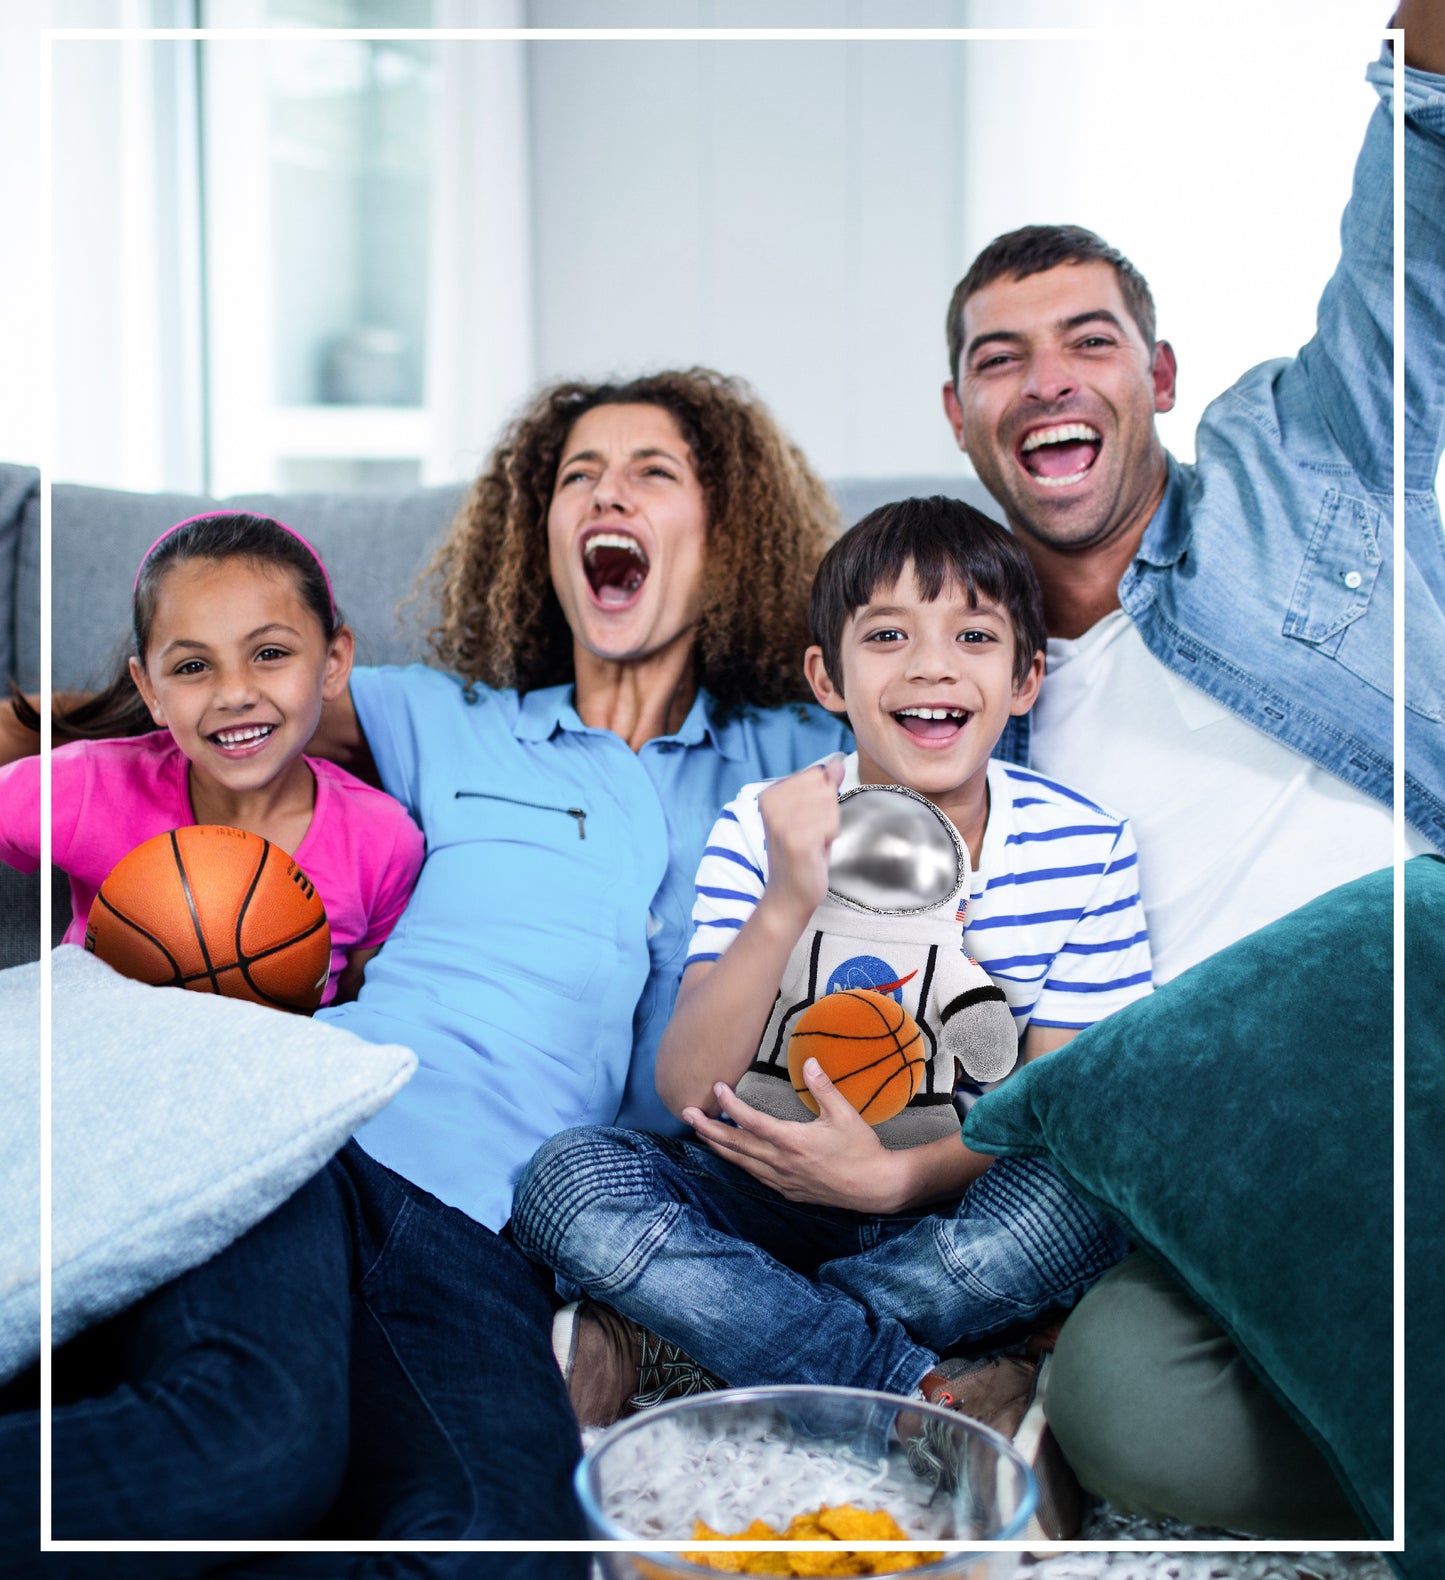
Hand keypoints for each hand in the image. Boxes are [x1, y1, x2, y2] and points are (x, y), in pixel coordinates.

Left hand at [681, 1057, 902, 1212]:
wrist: (875, 1187)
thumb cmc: (862, 1149)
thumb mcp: (845, 1114)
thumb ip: (823, 1087)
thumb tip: (808, 1060)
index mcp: (793, 1141)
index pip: (751, 1121)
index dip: (730, 1105)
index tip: (717, 1088)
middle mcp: (781, 1163)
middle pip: (735, 1145)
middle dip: (708, 1128)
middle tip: (686, 1113)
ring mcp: (782, 1180)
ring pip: (740, 1162)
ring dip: (718, 1146)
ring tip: (700, 1132)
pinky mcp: (787, 1191)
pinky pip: (754, 1175)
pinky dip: (738, 1162)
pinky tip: (732, 1154)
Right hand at [756, 754, 845, 927]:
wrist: (790, 893)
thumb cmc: (803, 853)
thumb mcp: (813, 812)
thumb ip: (823, 786)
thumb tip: (836, 762)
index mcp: (770, 793)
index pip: (817, 775)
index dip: (822, 799)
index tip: (808, 820)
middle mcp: (770, 804)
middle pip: (825, 788)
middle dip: (827, 812)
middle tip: (812, 834)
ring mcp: (780, 821)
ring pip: (829, 806)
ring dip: (829, 827)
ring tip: (812, 843)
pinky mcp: (795, 839)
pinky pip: (831, 824)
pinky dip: (829, 839)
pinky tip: (814, 851)